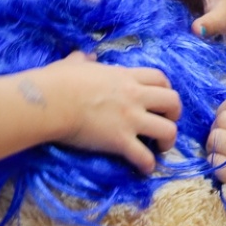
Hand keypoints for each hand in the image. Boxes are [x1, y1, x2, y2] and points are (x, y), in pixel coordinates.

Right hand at [30, 53, 181, 174]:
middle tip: (166, 122)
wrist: (50, 101)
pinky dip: (147, 165)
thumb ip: (84, 60)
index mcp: (125, 77)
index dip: (166, 89)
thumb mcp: (74, 64)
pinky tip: (144, 169)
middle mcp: (134, 96)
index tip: (160, 99)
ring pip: (168, 130)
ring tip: (160, 148)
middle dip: (175, 114)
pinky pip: (144, 157)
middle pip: (173, 101)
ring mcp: (130, 119)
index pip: (160, 78)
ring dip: (168, 140)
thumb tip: (85, 56)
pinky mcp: (120, 141)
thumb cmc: (58, 81)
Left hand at [208, 94, 225, 225]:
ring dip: (212, 148)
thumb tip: (217, 106)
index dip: (225, 110)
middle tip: (223, 145)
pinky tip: (224, 170)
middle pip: (224, 117)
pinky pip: (214, 159)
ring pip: (217, 137)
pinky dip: (213, 164)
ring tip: (223, 157)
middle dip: (217, 130)